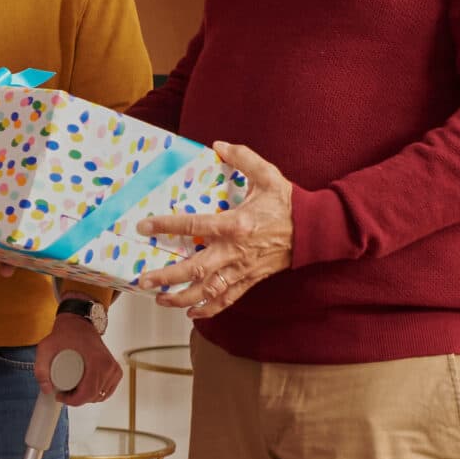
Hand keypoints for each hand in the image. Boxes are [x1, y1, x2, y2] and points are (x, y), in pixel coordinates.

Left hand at [39, 313, 121, 405]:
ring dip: (86, 398)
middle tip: (63, 392)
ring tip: (72, 390)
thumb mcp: (45, 348)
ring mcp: (114, 369)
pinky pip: (107, 391)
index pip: (88, 393)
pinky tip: (84, 390)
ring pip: (101, 396)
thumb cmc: (64, 334)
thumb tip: (47, 390)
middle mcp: (109, 367)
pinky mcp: (116, 371)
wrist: (79, 323)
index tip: (60, 396)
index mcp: (97, 362)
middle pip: (94, 396)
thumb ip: (41, 369)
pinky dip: (95, 394)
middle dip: (77, 400)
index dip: (72, 401)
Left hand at [138, 142, 294, 319]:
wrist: (316, 230)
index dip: (166, 226)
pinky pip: (228, 299)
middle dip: (167, 276)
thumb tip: (218, 145)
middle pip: (196, 268)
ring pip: (208, 290)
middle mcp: (235, 251)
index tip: (144, 226)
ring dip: (182, 298)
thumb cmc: (288, 203)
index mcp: (235, 223)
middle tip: (143, 279)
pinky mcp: (251, 280)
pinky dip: (209, 309)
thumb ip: (242, 158)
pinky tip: (191, 313)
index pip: (193, 226)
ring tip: (160, 299)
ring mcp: (242, 269)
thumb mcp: (267, 174)